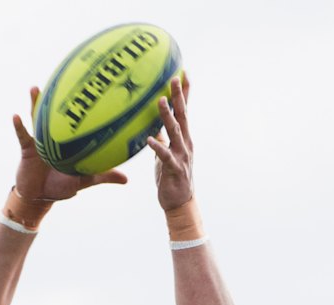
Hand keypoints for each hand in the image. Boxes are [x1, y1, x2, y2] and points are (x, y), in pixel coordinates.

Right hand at [13, 87, 127, 203]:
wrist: (40, 197)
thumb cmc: (61, 186)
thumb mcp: (85, 180)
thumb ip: (104, 176)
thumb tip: (126, 179)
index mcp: (68, 140)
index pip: (76, 119)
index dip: (82, 105)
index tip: (91, 87)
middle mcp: (54, 135)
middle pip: (55, 112)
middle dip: (57, 96)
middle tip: (62, 77)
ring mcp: (39, 140)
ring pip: (37, 118)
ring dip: (35, 103)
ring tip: (35, 88)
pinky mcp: (26, 148)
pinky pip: (23, 135)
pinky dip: (18, 126)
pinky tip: (15, 116)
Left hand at [147, 75, 193, 211]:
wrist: (181, 204)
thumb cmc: (171, 178)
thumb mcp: (164, 154)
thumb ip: (160, 138)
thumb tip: (150, 124)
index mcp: (183, 139)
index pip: (185, 112)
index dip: (185, 93)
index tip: (183, 72)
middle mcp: (185, 144)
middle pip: (182, 116)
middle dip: (179, 96)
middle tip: (175, 77)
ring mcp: (181, 156)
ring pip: (174, 132)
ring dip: (167, 116)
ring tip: (160, 100)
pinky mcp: (173, 169)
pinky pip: (164, 156)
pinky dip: (157, 147)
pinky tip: (148, 139)